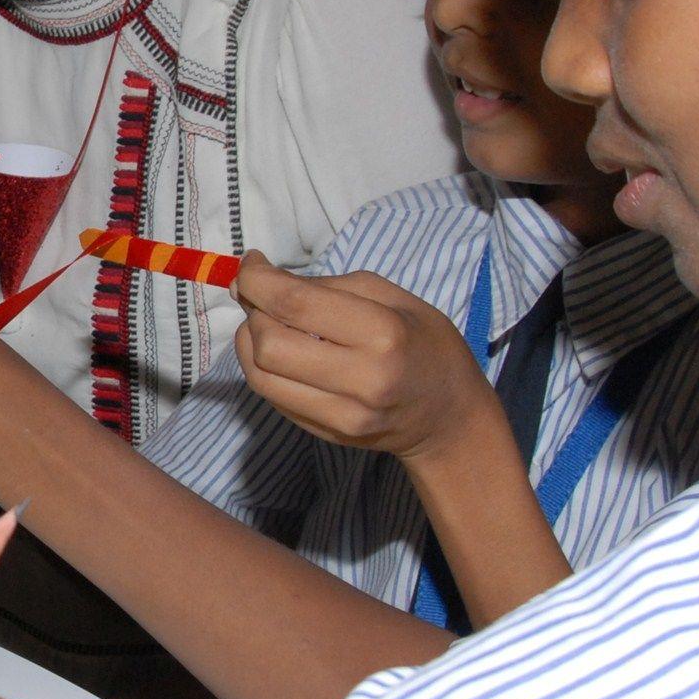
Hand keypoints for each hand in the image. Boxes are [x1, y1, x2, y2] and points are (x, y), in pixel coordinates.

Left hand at [232, 255, 499, 463]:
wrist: (449, 419)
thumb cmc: (425, 345)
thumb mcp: (392, 297)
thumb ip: (327, 285)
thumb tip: (263, 280)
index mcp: (382, 333)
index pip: (296, 304)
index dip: (258, 280)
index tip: (252, 263)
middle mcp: (360, 379)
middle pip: (270, 344)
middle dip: (252, 311)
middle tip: (259, 294)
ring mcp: (341, 415)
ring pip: (260, 377)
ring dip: (249, 341)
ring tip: (263, 321)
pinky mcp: (326, 435)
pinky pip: (272, 397)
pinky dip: (262, 367)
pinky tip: (279, 351)